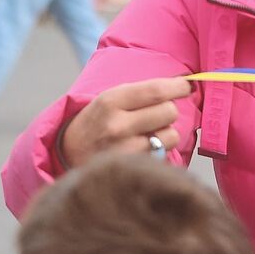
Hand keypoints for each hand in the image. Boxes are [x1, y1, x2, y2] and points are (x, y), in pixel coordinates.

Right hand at [61, 78, 191, 167]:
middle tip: (157, 114)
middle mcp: (117, 125)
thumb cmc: (98, 121)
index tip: (186, 86)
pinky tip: (144, 149)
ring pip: (171, 135)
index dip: (178, 86)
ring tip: (148, 134)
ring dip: (166, 133)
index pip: (156, 90)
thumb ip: (143, 93)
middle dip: (169, 111)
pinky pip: (164, 154)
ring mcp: (125, 150)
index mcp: (111, 101)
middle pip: (169, 112)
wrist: (68, 154)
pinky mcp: (132, 169)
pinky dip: (160, 150)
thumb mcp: (111, 99)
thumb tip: (185, 84)